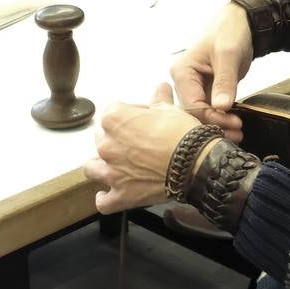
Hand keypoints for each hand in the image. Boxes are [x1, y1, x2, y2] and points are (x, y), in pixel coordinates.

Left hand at [84, 83, 201, 213]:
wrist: (195, 162)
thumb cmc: (182, 134)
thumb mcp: (170, 110)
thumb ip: (159, 99)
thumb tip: (161, 87)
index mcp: (114, 119)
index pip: (113, 112)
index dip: (130, 116)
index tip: (143, 121)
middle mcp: (107, 144)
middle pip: (102, 139)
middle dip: (116, 139)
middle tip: (137, 143)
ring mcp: (112, 171)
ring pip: (93, 168)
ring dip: (103, 166)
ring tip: (118, 166)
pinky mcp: (121, 194)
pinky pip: (103, 201)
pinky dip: (106, 198)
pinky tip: (111, 193)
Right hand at [169, 3, 252, 138]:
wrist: (241, 23)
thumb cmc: (230, 32)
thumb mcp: (228, 54)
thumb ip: (224, 81)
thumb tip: (221, 107)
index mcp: (182, 71)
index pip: (191, 104)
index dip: (211, 118)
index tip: (233, 124)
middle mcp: (183, 81)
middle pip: (194, 113)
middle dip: (214, 124)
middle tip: (237, 134)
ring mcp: (194, 87)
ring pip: (201, 114)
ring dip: (218, 125)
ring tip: (238, 133)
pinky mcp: (205, 90)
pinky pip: (209, 109)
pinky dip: (221, 118)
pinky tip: (234, 126)